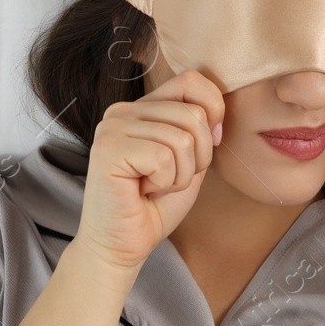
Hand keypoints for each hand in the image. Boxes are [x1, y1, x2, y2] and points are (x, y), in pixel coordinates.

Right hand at [73, 69, 223, 273]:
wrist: (123, 244)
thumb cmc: (155, 206)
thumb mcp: (190, 161)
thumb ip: (201, 131)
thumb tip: (216, 112)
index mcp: (142, 108)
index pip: (192, 81)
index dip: (212, 113)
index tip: (201, 151)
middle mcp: (123, 111)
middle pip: (193, 114)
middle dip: (197, 157)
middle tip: (169, 178)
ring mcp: (112, 127)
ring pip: (182, 138)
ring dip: (179, 174)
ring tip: (155, 186)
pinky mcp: (108, 149)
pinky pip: (164, 157)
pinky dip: (165, 182)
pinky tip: (144, 191)